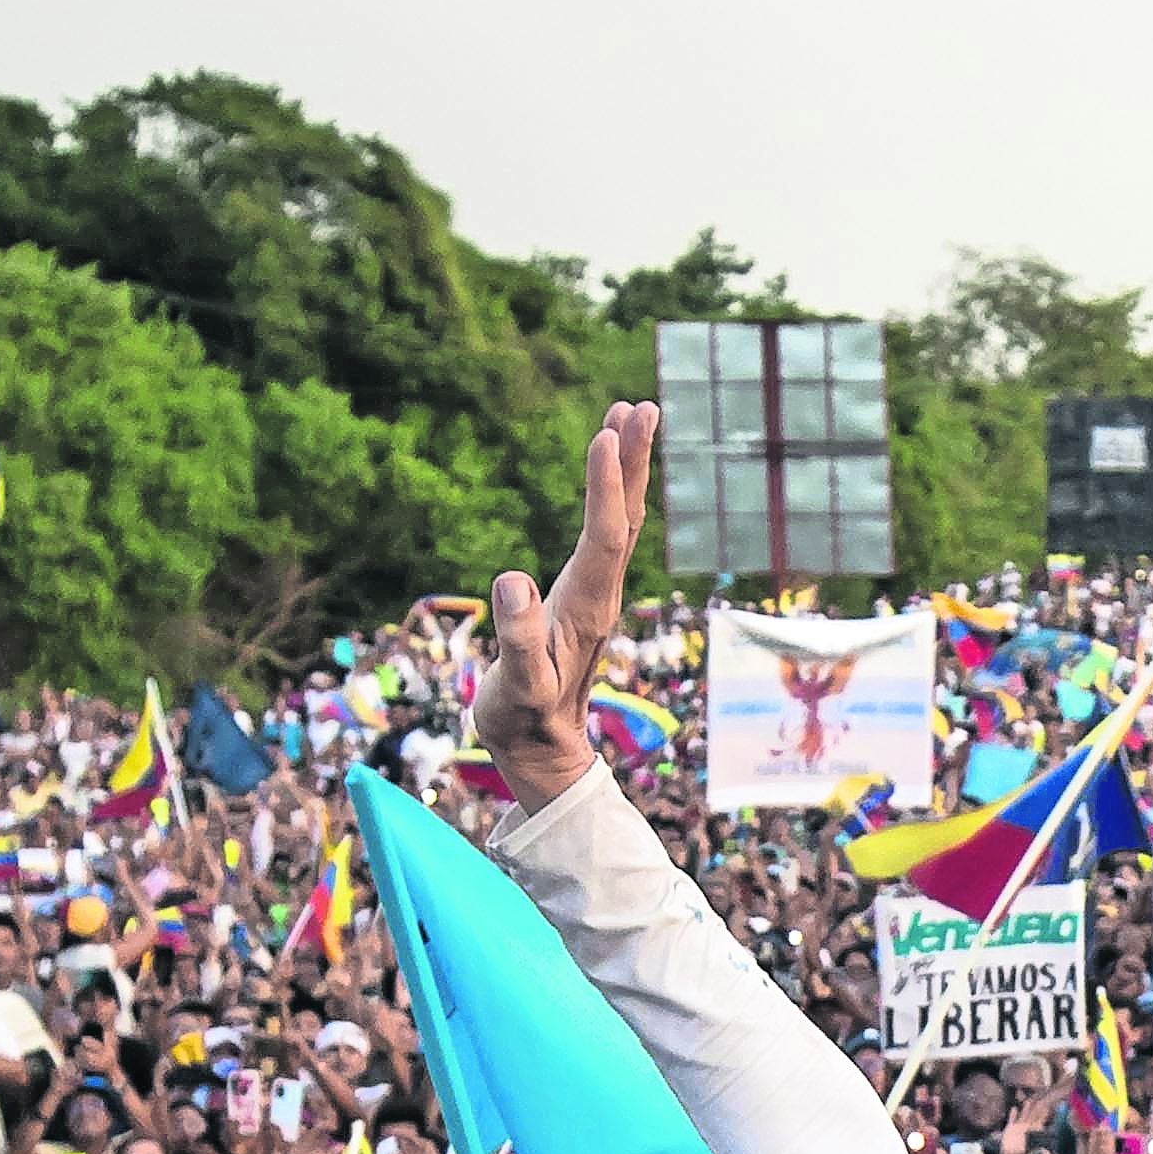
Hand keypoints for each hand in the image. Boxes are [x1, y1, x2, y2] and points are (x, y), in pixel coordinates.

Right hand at [477, 403, 655, 804]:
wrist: (542, 747)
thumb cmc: (523, 718)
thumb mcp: (517, 686)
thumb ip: (517, 640)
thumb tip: (511, 582)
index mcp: (587, 607)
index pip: (605, 537)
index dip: (606, 487)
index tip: (606, 436)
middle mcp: (602, 593)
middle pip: (625, 517)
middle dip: (633, 461)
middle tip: (641, 405)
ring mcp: (597, 591)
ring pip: (621, 519)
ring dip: (628, 468)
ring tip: (631, 413)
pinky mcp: (586, 593)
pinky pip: (606, 530)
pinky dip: (609, 492)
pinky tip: (610, 468)